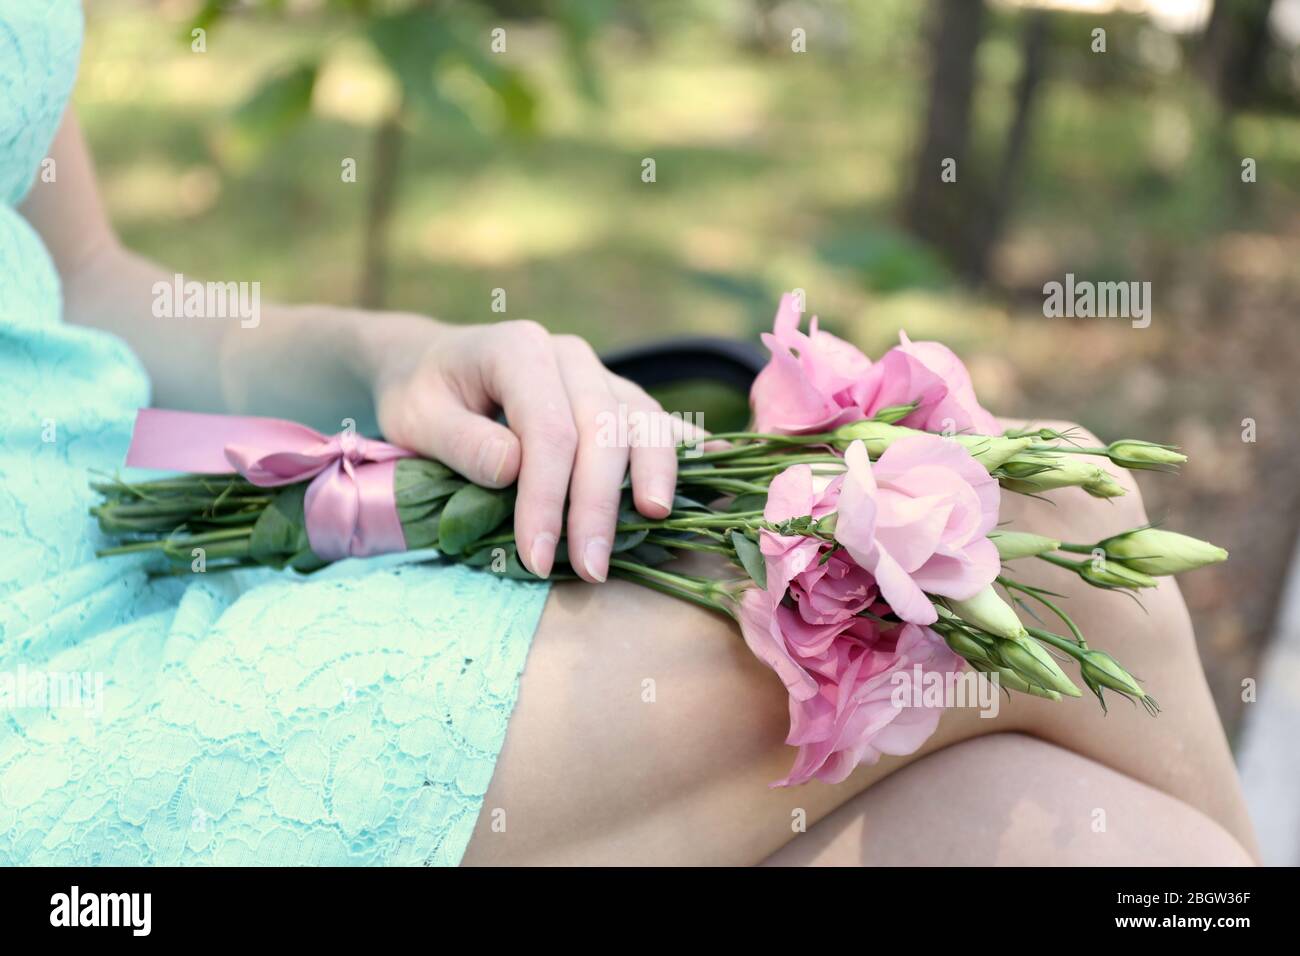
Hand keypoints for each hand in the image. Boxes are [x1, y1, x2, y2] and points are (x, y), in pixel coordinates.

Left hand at [369, 317, 690, 582]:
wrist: (432, 365)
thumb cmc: (421, 395)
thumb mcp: (417, 416)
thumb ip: (461, 441)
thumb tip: (514, 468)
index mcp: (519, 349)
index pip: (548, 429)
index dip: (548, 497)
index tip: (538, 556)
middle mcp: (570, 357)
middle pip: (603, 429)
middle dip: (599, 503)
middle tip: (591, 569)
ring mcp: (600, 375)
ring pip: (642, 420)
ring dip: (652, 475)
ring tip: (653, 523)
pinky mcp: (616, 398)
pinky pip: (658, 420)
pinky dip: (683, 446)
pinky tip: (709, 470)